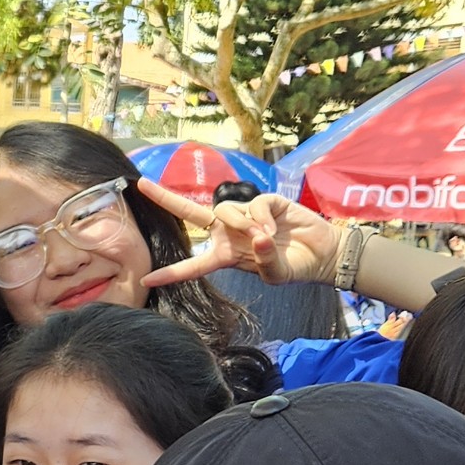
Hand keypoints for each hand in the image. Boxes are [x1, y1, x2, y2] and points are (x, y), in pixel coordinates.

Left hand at [138, 180, 343, 290]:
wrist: (322, 253)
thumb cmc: (295, 266)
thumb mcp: (276, 274)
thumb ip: (264, 261)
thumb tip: (259, 237)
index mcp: (225, 255)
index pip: (193, 264)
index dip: (172, 272)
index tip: (147, 279)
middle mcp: (229, 233)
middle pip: (191, 214)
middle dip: (166, 199)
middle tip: (142, 185)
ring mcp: (245, 216)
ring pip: (223, 210)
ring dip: (240, 224)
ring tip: (264, 236)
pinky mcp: (265, 202)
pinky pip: (252, 204)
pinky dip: (261, 216)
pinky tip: (273, 226)